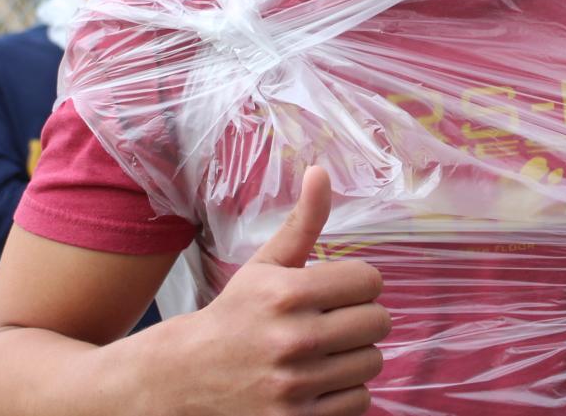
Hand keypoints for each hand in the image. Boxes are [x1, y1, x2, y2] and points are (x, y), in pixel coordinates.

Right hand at [144, 166, 388, 415]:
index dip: (359, 283)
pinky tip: (320, 380)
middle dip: (361, 318)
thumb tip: (321, 171)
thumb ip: (302, 222)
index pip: (370, 281)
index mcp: (287, 293)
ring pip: (372, 362)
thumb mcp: (265, 264)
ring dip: (356, 355)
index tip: (340, 290)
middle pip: (378, 322)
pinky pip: (359, 401)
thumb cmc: (237, 313)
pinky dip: (347, 391)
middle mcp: (293, 339)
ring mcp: (295, 385)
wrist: (188, 375)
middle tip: (335, 320)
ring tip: (327, 350)